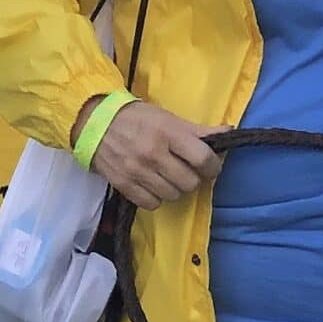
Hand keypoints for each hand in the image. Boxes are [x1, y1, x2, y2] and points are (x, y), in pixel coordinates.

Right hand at [79, 99, 220, 209]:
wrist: (93, 122)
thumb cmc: (136, 118)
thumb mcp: (168, 118)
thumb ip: (198, 130)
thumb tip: (229, 132)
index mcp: (168, 133)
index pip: (203, 159)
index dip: (213, 166)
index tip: (210, 166)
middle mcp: (153, 153)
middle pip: (190, 182)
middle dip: (193, 178)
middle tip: (186, 170)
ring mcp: (137, 171)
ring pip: (173, 195)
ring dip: (175, 188)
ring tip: (168, 177)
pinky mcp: (123, 184)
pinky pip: (152, 203)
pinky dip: (156, 197)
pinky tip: (153, 185)